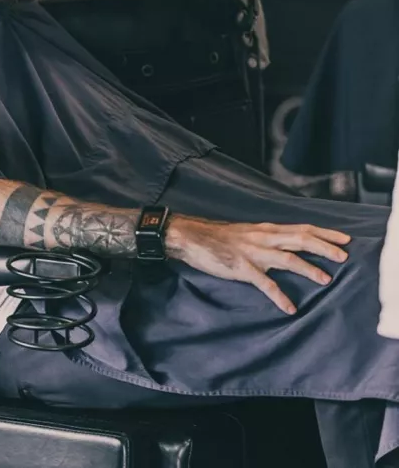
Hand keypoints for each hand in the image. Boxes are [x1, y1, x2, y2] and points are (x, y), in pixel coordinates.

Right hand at [165, 215, 350, 314]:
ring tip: (326, 279)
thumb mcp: (249, 233)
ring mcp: (253, 252)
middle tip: (344, 256)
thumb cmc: (220, 238)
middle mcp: (263, 238)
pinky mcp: (241, 267)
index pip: (302, 228)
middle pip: (300, 239)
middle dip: (324, 247)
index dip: (324, 233)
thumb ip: (269, 240)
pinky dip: (279, 296)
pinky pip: (264, 283)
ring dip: (308, 268)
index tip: (344, 238)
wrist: (191, 237)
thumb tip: (289, 248)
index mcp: (266, 230)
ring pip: (287, 258)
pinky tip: (290, 308)